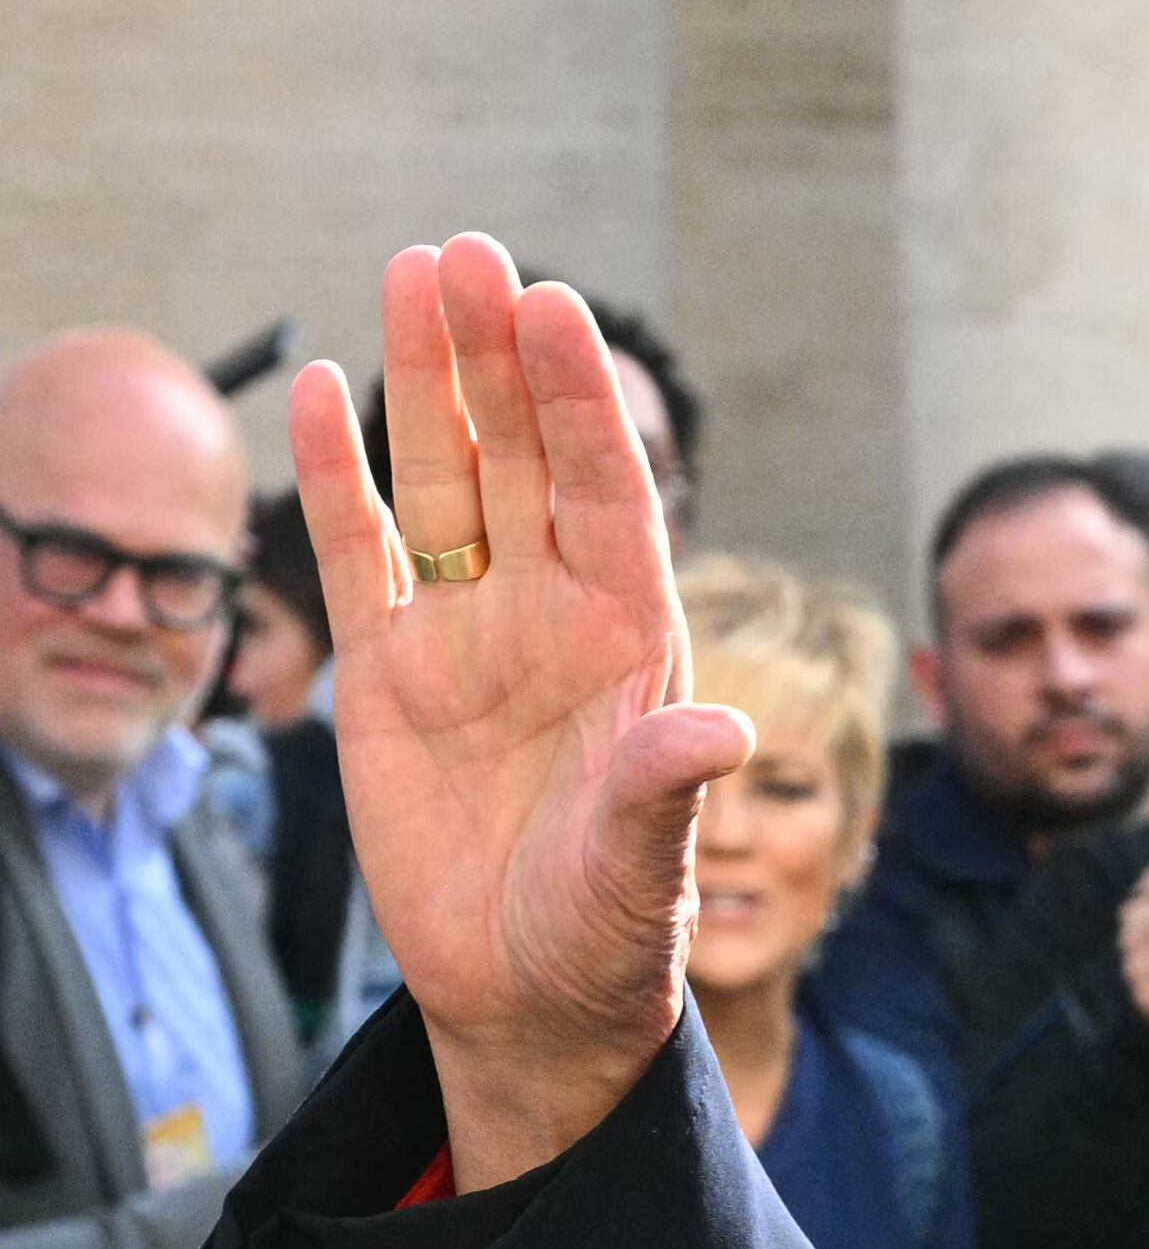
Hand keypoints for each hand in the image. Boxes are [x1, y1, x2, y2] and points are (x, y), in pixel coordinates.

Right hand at [286, 237, 751, 1188]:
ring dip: (430, 383)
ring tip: (412, 270)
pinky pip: (361, 554)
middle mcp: (554, 619)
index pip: (608, 495)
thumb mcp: (642, 876)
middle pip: (525, 460)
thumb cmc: (610, 936)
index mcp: (632, 645)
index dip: (581, 405)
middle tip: (473, 252)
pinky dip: (342, 475)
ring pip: (447, 482)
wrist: (532, 997)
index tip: (555, 309)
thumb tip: (717, 735)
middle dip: (501, 359)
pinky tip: (331, 387)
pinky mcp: (389, 673)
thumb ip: (663, 797)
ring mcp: (470, 636)